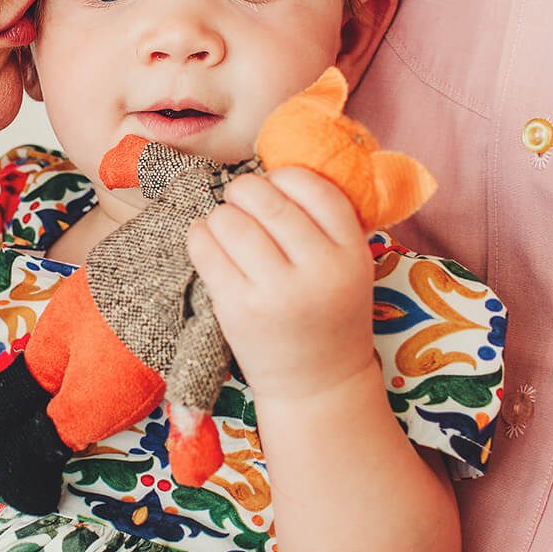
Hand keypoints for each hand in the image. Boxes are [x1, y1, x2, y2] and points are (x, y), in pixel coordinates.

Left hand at [186, 168, 376, 400]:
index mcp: (353, 253)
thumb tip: (273, 168)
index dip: (285, 177)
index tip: (274, 186)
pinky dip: (199, 235)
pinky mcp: (239, 309)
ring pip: (232, 221)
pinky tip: (207, 241)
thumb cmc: (329, 314)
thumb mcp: (349, 268)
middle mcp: (319, 270)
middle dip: (244, 190)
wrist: (320, 384)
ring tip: (225, 226)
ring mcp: (277, 292)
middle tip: (240, 200)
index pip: (315, 188)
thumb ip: (325, 225)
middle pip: (268, 200)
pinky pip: (206, 250)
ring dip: (221, 215)